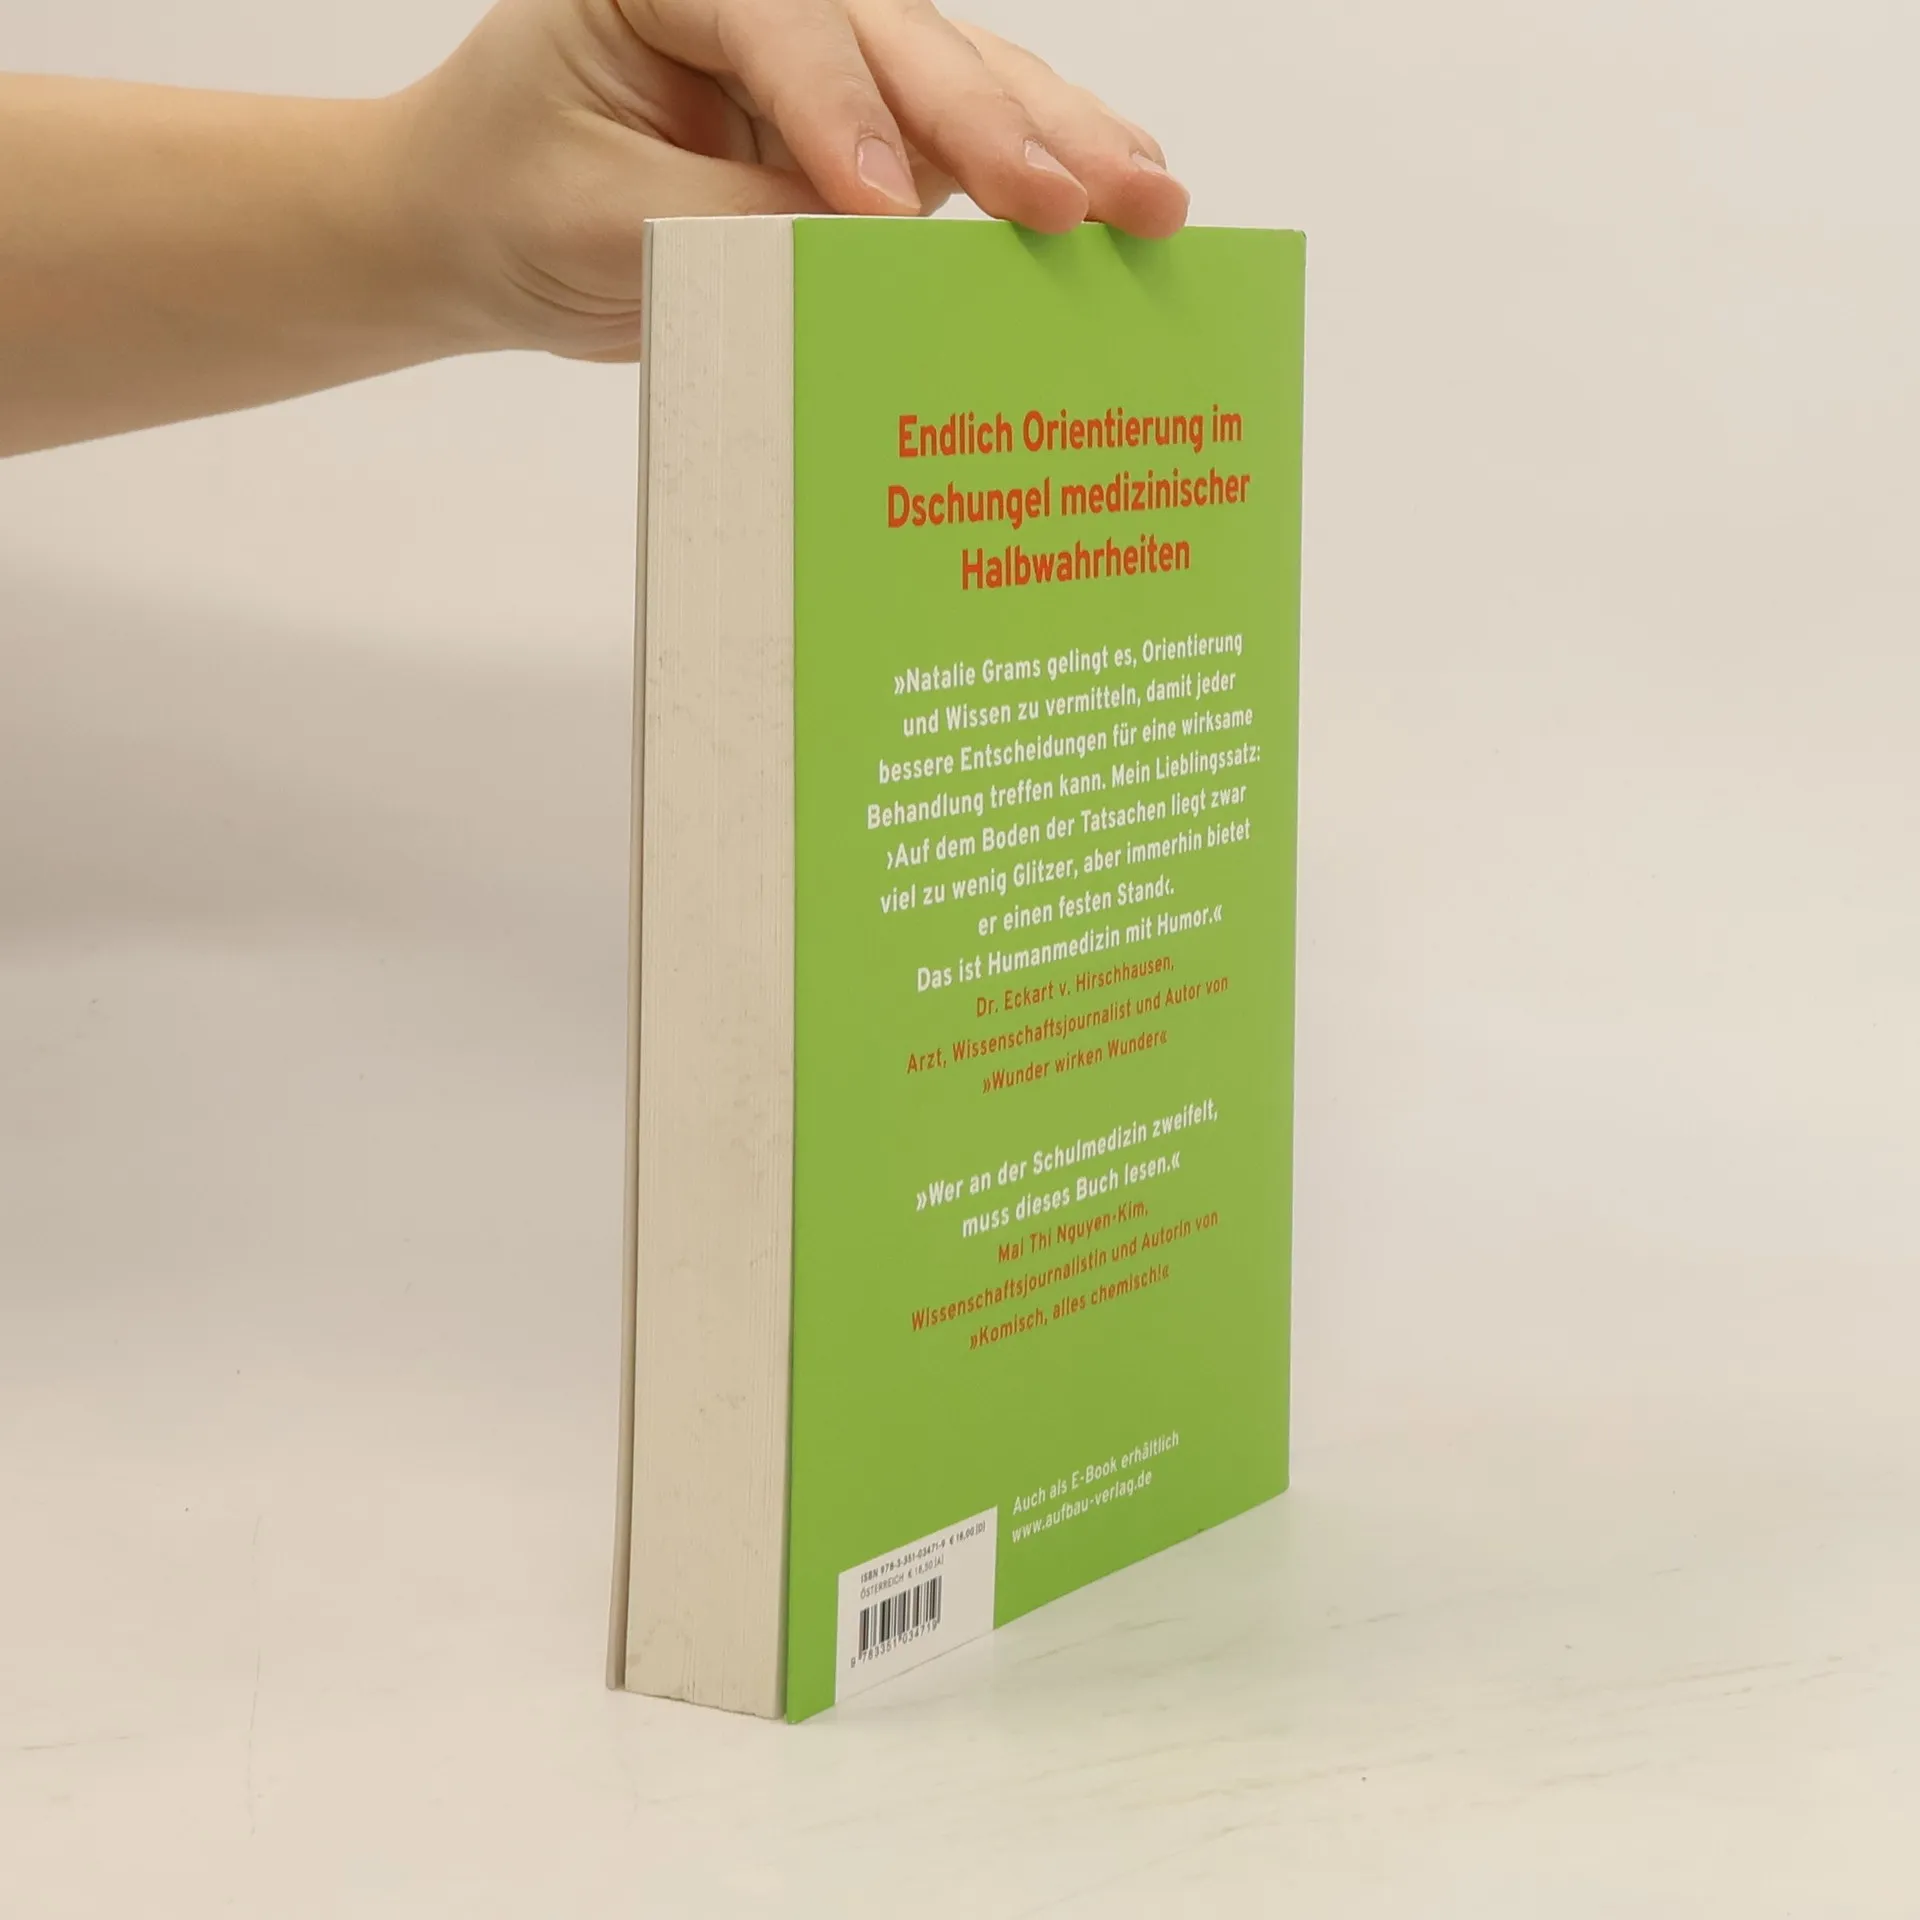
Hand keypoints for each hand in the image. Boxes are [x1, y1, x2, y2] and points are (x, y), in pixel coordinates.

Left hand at [399, 0, 1189, 361]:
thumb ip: (737, 225)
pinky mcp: (865, 131)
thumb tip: (876, 254)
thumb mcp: (599, 220)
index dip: (844, 117)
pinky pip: (960, 145)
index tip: (888, 212)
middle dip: (997, 124)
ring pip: (958, 77)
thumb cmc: (514, 199)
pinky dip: (1039, 169)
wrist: (482, 227)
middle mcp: (768, 1)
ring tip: (1147, 194)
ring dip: (1056, 138)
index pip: (782, 24)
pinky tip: (1118, 189)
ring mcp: (827, 62)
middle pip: (901, 41)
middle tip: (1080, 200)